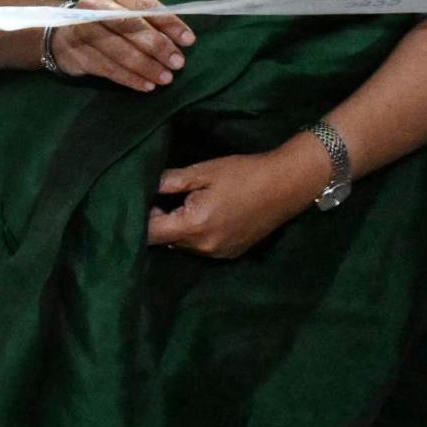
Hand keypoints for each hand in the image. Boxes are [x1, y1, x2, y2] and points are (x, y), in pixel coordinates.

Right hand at [43, 0, 191, 91]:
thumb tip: (183, 39)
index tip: (188, 40)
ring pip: (119, 51)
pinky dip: (129, 79)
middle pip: (130, 27)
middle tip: (177, 63)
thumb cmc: (107, 21)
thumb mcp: (127, 10)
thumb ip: (152, 19)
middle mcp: (93, 6)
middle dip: (158, 47)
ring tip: (165, 78)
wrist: (63, 34)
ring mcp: (82, 30)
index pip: (144, 5)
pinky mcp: (76, 53)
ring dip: (146, 67)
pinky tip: (146, 85)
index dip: (168, 23)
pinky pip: (108, 69)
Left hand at [145, 141, 327, 258]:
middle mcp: (204, 247)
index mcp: (194, 226)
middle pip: (166, 241)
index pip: (151, 233)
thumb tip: (143, 186)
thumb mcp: (203, 172)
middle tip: (160, 199)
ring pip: (183, 246)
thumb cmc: (243, 173)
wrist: (286, 186)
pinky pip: (201, 247)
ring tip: (182, 205)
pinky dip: (195, 235)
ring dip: (177, 229)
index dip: (140, 218)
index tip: (141, 201)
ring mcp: (218, 254)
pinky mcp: (230, 254)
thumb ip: (170, 182)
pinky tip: (203, 215)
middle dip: (158, 222)